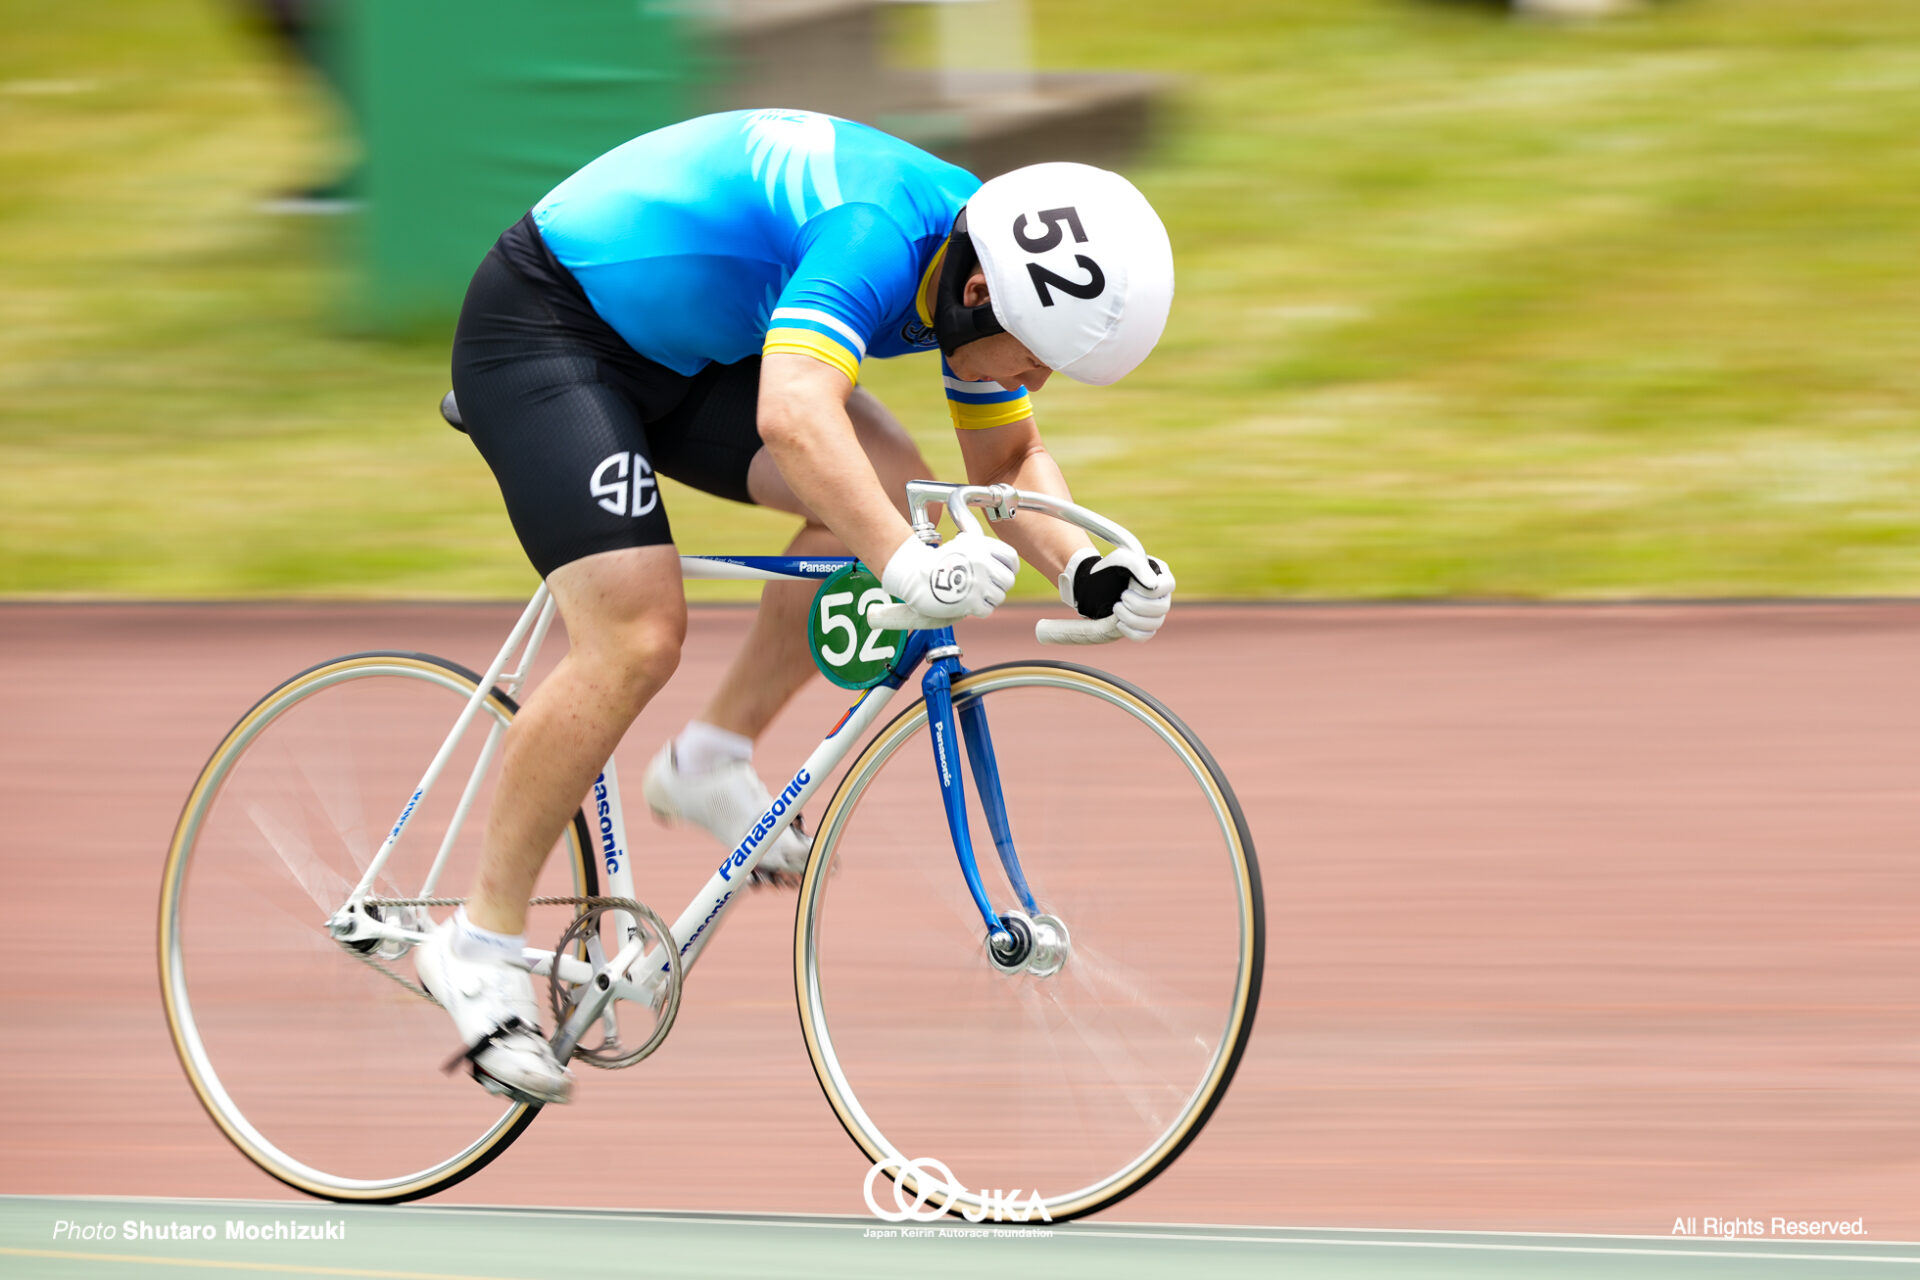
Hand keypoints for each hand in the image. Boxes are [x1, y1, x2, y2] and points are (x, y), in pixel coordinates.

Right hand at [881, 531, 1019, 620]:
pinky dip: (980, 609)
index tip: (1006, 572)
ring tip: (976, 594)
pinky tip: (970, 604)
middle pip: (1008, 579)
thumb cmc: (936, 560)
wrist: (914, 575)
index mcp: (982, 546)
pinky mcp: (971, 601)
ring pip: (999, 596)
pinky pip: (987, 609)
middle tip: (989, 586)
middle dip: (1000, 585)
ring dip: (989, 598)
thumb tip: (1001, 557)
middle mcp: (983, 563)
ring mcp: (978, 583)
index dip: (1011, 567)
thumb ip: (982, 546)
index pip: (1011, 557)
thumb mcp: (962, 543)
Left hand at [1059, 547, 1173, 641]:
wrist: (1094, 584)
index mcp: (1161, 574)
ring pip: (1155, 624)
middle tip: (1121, 598)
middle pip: (1163, 608)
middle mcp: (1161, 594)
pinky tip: (1119, 623)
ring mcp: (1154, 611)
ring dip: (1132, 619)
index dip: (1150, 592)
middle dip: (1139, 606)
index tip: (1129, 587)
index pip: (1168, 586)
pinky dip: (1132, 632)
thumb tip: (1154, 586)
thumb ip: (1139, 567)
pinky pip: (1145, 636)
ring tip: (1116, 608)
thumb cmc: (1110, 568)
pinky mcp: (1143, 625)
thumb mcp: (1122, 559)